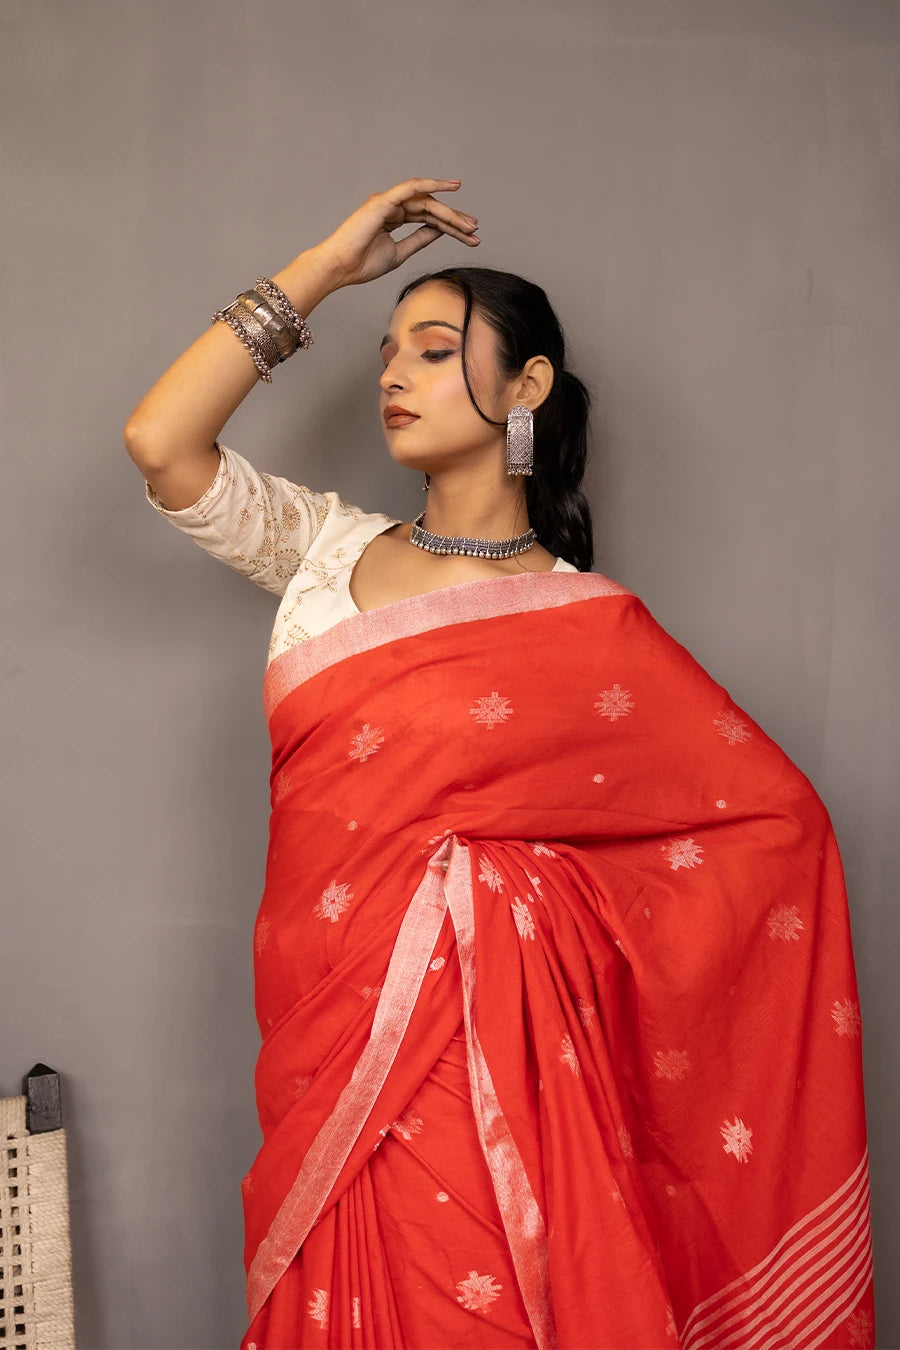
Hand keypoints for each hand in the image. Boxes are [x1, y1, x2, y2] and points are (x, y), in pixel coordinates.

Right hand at [314, 178, 479, 287]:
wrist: (340, 268)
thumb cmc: (362, 264)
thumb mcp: (399, 253)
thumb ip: (419, 239)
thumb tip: (439, 230)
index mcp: (393, 218)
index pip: (428, 219)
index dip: (450, 227)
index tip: (470, 236)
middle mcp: (391, 206)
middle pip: (430, 209)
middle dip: (455, 220)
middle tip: (475, 230)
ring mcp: (387, 201)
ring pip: (426, 201)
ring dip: (449, 212)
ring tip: (469, 225)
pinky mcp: (384, 201)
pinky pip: (412, 187)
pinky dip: (432, 184)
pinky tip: (452, 186)